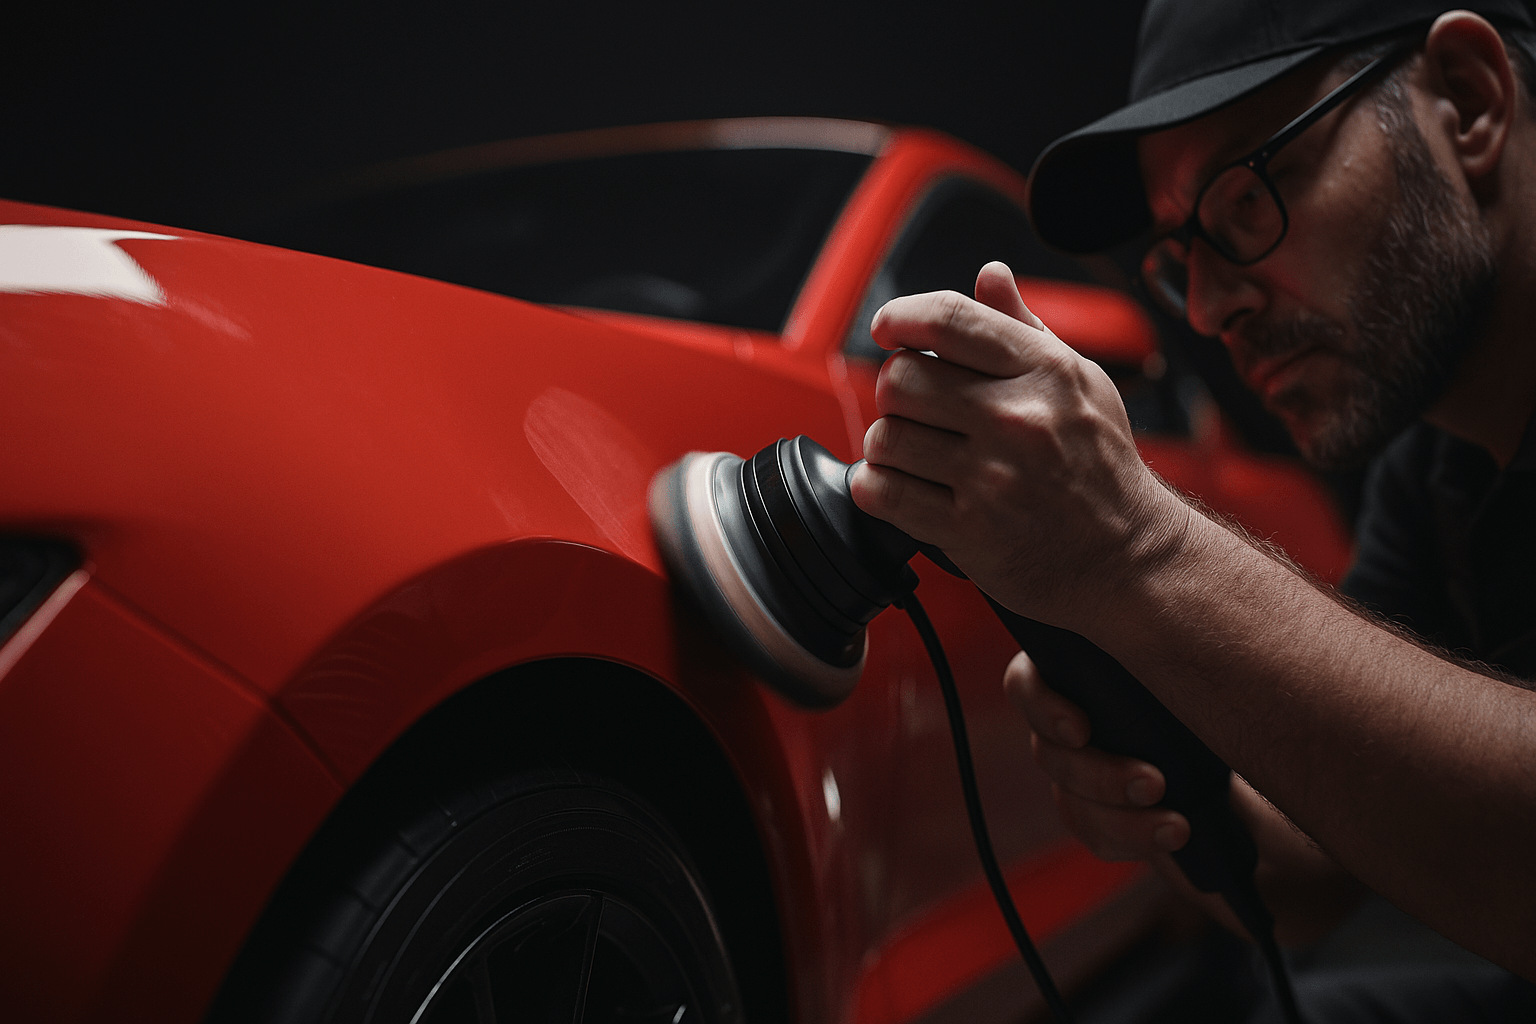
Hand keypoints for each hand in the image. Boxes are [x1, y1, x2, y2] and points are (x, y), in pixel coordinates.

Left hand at [846, 262, 1189, 633]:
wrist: (1130, 557)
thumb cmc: (1102, 467)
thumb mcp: (1080, 382)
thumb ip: (1025, 328)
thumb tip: (989, 276)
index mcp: (1044, 372)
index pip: (948, 319)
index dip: (900, 315)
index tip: (887, 327)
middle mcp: (1018, 420)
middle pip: (902, 377)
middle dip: (895, 389)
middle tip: (914, 406)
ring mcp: (992, 478)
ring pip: (885, 436)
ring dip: (887, 444)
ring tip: (915, 452)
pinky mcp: (969, 532)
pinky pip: (882, 493)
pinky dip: (876, 488)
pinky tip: (902, 485)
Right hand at [1008, 649, 1365, 939]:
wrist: (1296, 779)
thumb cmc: (1256, 710)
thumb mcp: (1215, 672)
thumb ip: (1179, 652)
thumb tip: (1157, 612)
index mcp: (1091, 669)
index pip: (1028, 681)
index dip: (1040, 704)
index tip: (1081, 728)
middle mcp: (1081, 718)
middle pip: (1046, 750)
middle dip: (1095, 773)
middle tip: (1152, 783)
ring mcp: (1092, 773)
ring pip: (1067, 798)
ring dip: (1116, 814)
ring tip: (1176, 821)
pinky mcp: (1112, 818)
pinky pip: (1094, 834)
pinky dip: (1130, 839)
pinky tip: (1175, 834)